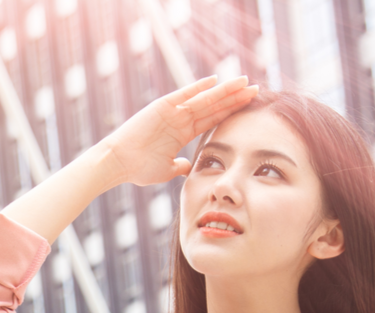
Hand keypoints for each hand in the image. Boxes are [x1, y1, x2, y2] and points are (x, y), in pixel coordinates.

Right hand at [100, 75, 259, 187]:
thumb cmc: (138, 169)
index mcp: (182, 132)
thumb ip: (180, 166)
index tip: (250, 106)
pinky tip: (215, 80)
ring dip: (224, 90)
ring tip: (244, 81)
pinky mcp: (161, 107)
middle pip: (214, 106)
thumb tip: (189, 168)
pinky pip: (183, 95)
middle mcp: (180, 118)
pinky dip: (198, 87)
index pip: (213, 119)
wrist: (117, 163)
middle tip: (256, 89)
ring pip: (204, 98)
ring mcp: (172, 111)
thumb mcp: (166, 170)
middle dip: (235, 98)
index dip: (232, 112)